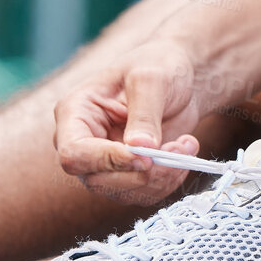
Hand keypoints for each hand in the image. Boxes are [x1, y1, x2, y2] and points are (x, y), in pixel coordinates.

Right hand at [53, 40, 207, 205]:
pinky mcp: (128, 174)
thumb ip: (144, 114)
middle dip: (142, 173)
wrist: (178, 77)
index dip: (107, 161)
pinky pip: (143, 194)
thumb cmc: (157, 65)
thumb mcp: (151, 79)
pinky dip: (169, 180)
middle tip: (176, 151)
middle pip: (98, 180)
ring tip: (186, 145)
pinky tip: (184, 153)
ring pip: (123, 193)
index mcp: (74, 113)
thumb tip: (140, 150)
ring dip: (161, 177)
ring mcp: (105, 162)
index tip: (146, 156)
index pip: (74, 153)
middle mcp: (84, 143)